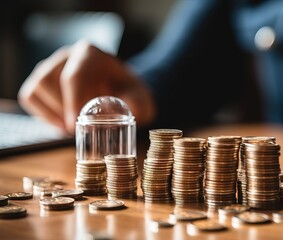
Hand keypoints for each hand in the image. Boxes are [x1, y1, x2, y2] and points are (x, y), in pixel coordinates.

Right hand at [18, 40, 155, 133]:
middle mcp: (67, 55)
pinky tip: (62, 124)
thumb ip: (136, 105)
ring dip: (52, 112)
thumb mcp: (140, 99)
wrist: (121, 91)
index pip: (74, 75)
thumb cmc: (129, 94)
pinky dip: (43, 114)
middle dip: (62, 108)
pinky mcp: (41, 80)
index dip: (73, 102)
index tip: (76, 124)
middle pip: (49, 80)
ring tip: (71, 126)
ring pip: (37, 87)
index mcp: (90, 54)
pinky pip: (30, 96)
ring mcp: (51, 66)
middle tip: (76, 128)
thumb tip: (117, 114)